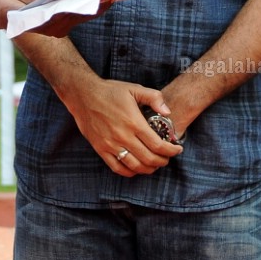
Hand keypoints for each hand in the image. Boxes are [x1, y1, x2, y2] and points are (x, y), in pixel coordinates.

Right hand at [61, 76, 182, 174]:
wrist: (83, 95)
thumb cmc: (110, 91)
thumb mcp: (135, 88)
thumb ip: (155, 98)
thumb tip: (168, 112)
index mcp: (134, 122)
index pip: (158, 145)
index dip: (171, 151)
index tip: (177, 150)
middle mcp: (123, 137)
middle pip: (149, 159)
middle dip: (163, 161)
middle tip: (168, 158)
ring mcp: (111, 145)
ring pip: (135, 166)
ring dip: (148, 168)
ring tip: (155, 164)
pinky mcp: (101, 149)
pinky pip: (117, 167)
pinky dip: (130, 172)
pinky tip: (137, 168)